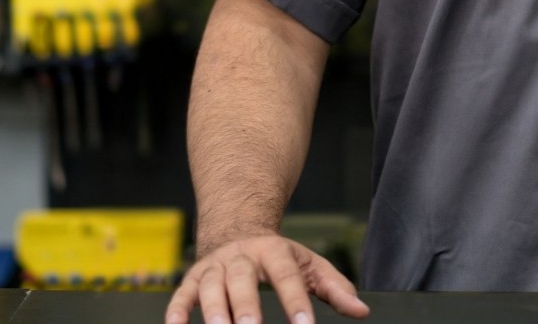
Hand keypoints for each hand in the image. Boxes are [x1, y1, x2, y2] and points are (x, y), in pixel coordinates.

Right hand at [165, 233, 369, 323]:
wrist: (237, 226)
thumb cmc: (278, 256)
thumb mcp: (309, 263)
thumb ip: (334, 287)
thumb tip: (361, 310)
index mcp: (273, 251)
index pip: (287, 276)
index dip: (295, 301)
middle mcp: (241, 257)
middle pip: (242, 279)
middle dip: (245, 306)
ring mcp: (215, 266)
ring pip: (209, 287)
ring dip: (212, 310)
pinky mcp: (193, 278)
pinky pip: (182, 294)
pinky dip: (177, 311)